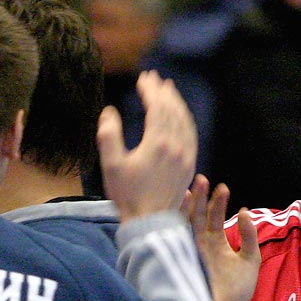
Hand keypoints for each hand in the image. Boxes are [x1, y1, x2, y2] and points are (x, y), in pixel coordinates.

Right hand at [98, 70, 195, 221]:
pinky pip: (191, 135)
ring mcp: (185, 155)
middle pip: (173, 110)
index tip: (143, 78)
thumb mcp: (111, 165)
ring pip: (185, 120)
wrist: (149, 222)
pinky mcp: (189, 165)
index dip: (150, 90)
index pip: (157, 106)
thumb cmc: (128, 195)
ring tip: (168, 91)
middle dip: (163, 91)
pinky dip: (185, 119)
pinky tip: (179, 117)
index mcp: (158, 143)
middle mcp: (176, 146)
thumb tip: (109, 112)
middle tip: (154, 79)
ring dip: (176, 103)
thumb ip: (109, 136)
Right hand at [183, 180, 259, 300]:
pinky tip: (180, 209)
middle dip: (200, 198)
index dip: (217, 202)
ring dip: (188, 206)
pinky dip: (178, 223)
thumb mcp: (250, 259)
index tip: (222, 187)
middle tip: (201, 178)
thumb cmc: (239, 290)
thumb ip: (249, 236)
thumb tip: (244, 212)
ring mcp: (192, 252)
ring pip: (186, 224)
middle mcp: (201, 245)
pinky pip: (180, 239)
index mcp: (215, 243)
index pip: (213, 217)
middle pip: (197, 216)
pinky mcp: (186, 259)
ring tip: (190, 188)